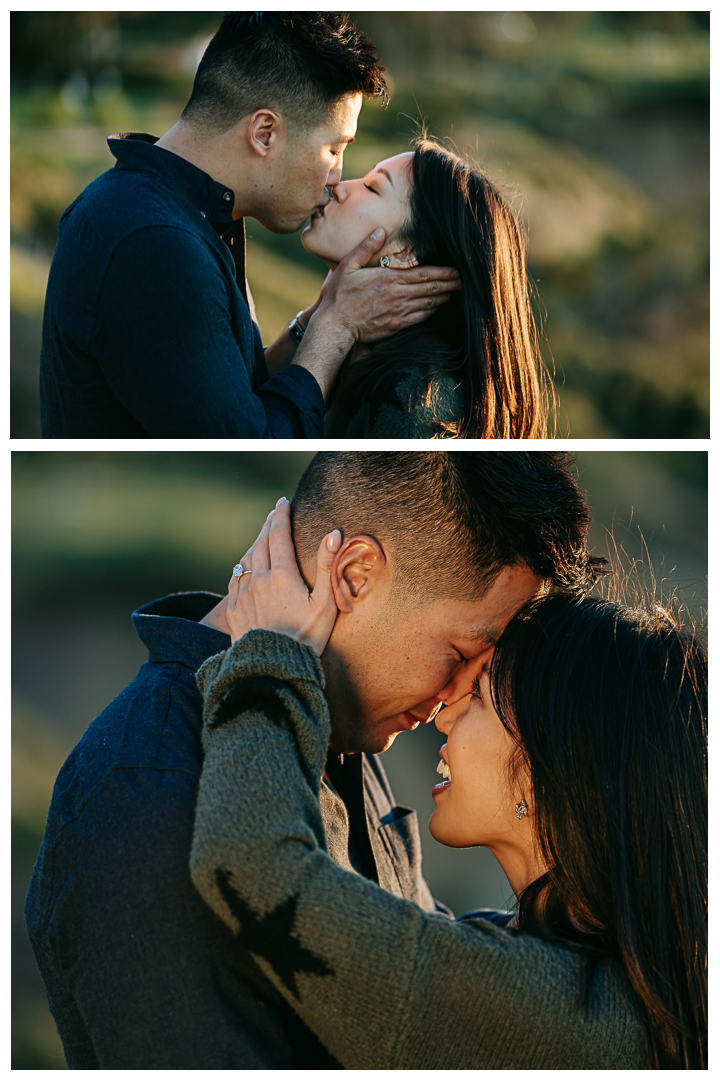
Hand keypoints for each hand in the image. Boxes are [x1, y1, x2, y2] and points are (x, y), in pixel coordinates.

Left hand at [226, 498, 340, 656]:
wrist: (274, 669)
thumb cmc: (307, 638)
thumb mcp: (325, 603)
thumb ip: (328, 566)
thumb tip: (333, 534)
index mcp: (282, 575)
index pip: (278, 535)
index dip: (281, 516)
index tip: (283, 502)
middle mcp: (258, 580)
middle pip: (260, 543)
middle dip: (267, 525)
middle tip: (274, 513)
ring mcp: (242, 595)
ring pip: (245, 559)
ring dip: (254, 544)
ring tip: (262, 536)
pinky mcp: (233, 611)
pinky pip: (235, 580)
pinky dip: (242, 566)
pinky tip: (245, 567)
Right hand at [314, 227, 461, 343]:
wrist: (335, 326)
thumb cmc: (338, 296)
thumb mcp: (347, 266)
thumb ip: (366, 248)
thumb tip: (380, 231)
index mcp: (389, 278)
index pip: (423, 273)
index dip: (442, 272)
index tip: (455, 270)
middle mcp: (398, 295)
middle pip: (430, 288)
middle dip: (449, 284)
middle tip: (463, 281)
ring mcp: (398, 312)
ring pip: (428, 303)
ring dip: (443, 298)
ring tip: (455, 293)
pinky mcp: (395, 325)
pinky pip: (419, 317)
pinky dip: (431, 311)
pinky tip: (437, 308)